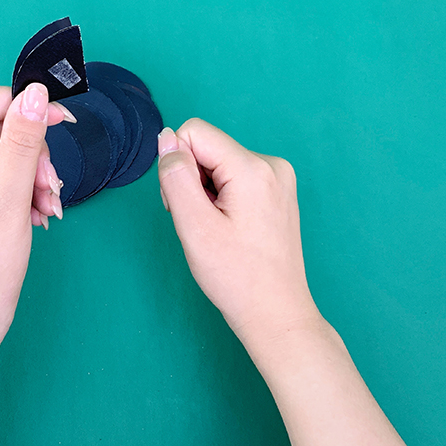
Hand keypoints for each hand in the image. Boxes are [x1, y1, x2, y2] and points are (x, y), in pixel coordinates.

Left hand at [0, 83, 69, 355]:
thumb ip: (22, 143)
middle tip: (52, 187)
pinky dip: (27, 190)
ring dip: (35, 175)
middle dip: (32, 152)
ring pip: (4, 154)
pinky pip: (3, 177)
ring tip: (48, 209)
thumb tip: (35, 93)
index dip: (20, 104)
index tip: (61, 120)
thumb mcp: (8, 201)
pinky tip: (40, 215)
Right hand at [156, 118, 320, 349]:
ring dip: (206, 191)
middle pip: (208, 147)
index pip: (194, 132)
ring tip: (216, 229)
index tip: (186, 205)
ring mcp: (279, 178)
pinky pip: (236, 176)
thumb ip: (176, 176)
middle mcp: (272, 165)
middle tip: (200, 223)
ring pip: (219, 163)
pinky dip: (223, 197)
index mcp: (253, 168)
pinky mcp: (278, 191)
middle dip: (192, 180)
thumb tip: (166, 138)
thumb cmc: (236, 277)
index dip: (177, 164)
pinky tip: (229, 228)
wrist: (275, 313)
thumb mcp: (194, 225)